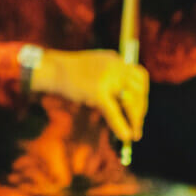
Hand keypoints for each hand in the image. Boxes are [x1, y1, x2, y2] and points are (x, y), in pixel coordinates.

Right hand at [30, 49, 146, 145]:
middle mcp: (116, 66)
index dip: (143, 93)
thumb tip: (125, 100)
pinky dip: (121, 125)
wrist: (53, 69)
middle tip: (138, 125)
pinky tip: (126, 136)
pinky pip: (114, 112)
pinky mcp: (98, 92)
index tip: (141, 107)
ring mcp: (108, 78)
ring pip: (130, 100)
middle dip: (140, 109)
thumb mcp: (96, 69)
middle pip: (138, 89)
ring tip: (134, 133)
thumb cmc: (71, 73)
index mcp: (116, 60)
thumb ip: (112, 78)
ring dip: (135, 118)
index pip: (140, 76)